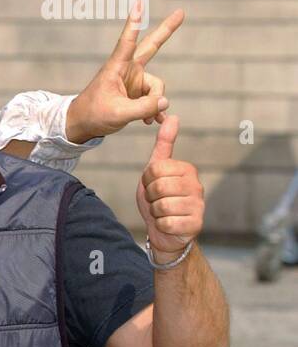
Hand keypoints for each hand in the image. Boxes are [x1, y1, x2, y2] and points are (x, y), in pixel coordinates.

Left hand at [66, 2, 182, 142]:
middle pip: (151, 46)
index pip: (127, 42)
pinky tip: (153, 121)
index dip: (134, 24)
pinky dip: (156, 110)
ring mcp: (135, 80)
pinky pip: (156, 98)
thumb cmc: (94, 114)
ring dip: (154, 104)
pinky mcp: (138, 92)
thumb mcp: (118, 114)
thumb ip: (143, 108)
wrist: (83, 125)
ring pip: (157, 87)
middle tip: (181, 12)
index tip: (138, 4)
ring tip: (145, 119)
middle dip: (167, 30)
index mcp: (116, 67)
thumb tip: (165, 102)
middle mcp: (128, 70)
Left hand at [136, 115, 203, 260]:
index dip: (147, 180)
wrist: (164, 231)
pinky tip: (168, 224)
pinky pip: (166, 222)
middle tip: (157, 200)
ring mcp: (199, 205)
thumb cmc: (158, 198)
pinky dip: (161, 225)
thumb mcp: (156, 170)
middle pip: (158, 186)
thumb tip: (172, 116)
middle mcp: (196, 185)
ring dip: (155, 212)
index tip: (153, 186)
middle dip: (151, 196)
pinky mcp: (196, 224)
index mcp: (187, 169)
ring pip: (162, 205)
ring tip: (163, 212)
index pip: (154, 169)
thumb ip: (164, 144)